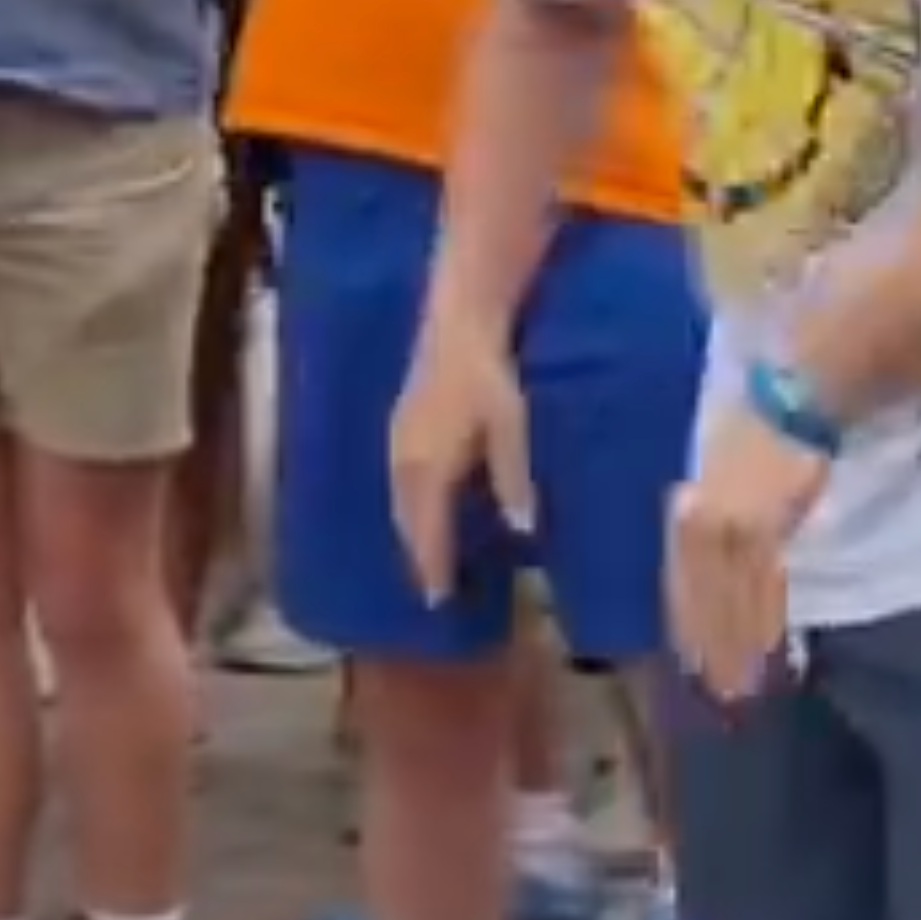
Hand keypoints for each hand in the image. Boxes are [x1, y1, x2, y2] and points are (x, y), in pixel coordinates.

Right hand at [385, 311, 533, 605]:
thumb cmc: (490, 372)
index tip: (439, 602)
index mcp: (430, 469)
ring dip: (410, 529)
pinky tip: (422, 501)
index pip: (427, 533)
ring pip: (399, 499)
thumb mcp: (512, 428)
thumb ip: (513, 480)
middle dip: (419, 555)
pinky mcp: (401, 420)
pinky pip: (398, 478)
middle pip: (407, 521)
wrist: (460, 317)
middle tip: (432, 586)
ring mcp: (399, 438)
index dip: (434, 569)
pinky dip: (408, 502)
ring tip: (425, 553)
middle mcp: (406, 460)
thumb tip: (521, 531)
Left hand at [665, 394, 831, 705]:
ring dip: (736, 647)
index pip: (682, 582)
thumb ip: (708, 510)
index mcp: (686, 513)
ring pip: (731, 602)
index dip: (687, 624)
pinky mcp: (766, 530)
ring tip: (742, 688)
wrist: (789, 400)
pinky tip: (770, 648)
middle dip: (710, 649)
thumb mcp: (718, 470)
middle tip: (718, 696)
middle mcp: (700, 525)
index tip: (689, 662)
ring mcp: (732, 530)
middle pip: (704, 600)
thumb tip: (708, 542)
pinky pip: (764, 587)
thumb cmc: (757, 426)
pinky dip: (765, 621)